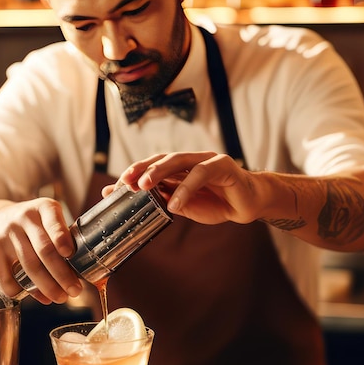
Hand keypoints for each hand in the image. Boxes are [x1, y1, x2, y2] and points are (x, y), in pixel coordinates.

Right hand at [0, 198, 82, 304]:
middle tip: (74, 291)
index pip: (54, 224)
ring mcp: (7, 232)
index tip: (70, 255)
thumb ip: (63, 236)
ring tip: (59, 297)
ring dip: (46, 286)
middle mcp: (24, 217)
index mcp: (44, 207)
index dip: (62, 239)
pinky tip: (34, 296)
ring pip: (28, 266)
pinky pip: (6, 275)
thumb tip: (79, 271)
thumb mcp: (49, 218)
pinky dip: (20, 290)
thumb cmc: (34, 222)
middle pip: (44, 250)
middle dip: (61, 274)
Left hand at [104, 152, 258, 224]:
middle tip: (127, 182)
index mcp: (179, 168)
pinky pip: (201, 174)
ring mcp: (207, 160)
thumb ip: (161, 201)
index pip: (152, 166)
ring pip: (178, 160)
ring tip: (145, 186)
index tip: (115, 188)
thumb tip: (132, 200)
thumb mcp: (183, 206)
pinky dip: (186, 188)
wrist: (248, 206)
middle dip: (142, 169)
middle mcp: (190, 160)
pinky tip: (175, 204)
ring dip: (159, 171)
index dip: (134, 174)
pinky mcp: (223, 165)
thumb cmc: (216, 203)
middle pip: (162, 158)